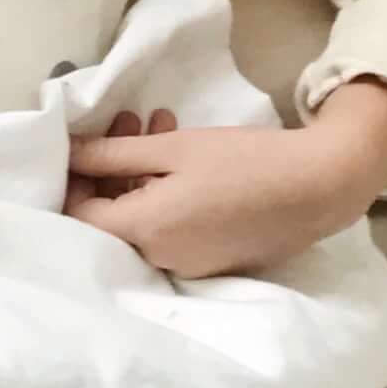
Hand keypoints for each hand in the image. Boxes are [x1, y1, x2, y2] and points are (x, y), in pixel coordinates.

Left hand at [63, 82, 386, 279]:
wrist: (321, 186)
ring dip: (140, 176)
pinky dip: (165, 196)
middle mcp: (160, 260)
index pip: (79, 217)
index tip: (88, 146)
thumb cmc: (244, 161)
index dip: (75, 181)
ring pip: (142, 221)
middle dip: (112, 167)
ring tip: (159, 125)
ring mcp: (188, 266)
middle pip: (111, 218)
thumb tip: (65, 152)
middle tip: (132, 121)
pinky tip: (182, 159)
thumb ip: (111, 154)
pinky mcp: (212, 263)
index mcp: (144, 233)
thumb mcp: (172, 149)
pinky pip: (170, 231)